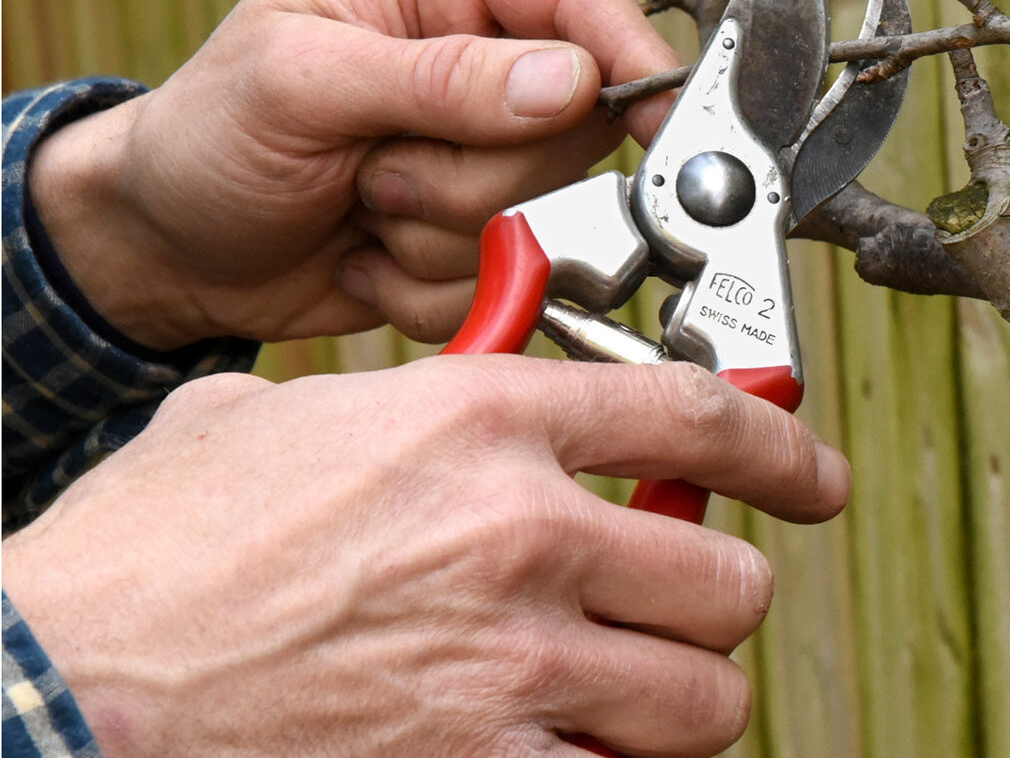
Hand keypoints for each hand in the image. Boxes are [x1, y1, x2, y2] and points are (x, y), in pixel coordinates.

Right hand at [1, 355, 850, 756]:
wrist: (61, 681)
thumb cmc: (148, 558)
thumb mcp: (273, 422)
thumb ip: (397, 405)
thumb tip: (446, 408)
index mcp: (479, 424)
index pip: (696, 415)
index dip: (783, 449)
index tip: (814, 475)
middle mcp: (521, 536)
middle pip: (726, 578)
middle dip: (709, 600)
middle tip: (673, 607)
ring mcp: (511, 668)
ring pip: (702, 697)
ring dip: (678, 701)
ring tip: (626, 695)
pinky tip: (562, 750)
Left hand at [28, 0, 680, 348]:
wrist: (167, 249)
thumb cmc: (207, 136)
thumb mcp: (298, 84)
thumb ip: (436, 77)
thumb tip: (569, 80)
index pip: (586, 0)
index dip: (628, 60)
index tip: (652, 122)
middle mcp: (488, 51)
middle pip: (578, 127)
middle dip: (475, 173)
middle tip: (374, 169)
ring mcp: (493, 147)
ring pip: (550, 211)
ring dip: (444, 231)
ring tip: (361, 204)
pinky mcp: (490, 230)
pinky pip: (516, 275)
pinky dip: (434, 282)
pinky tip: (370, 249)